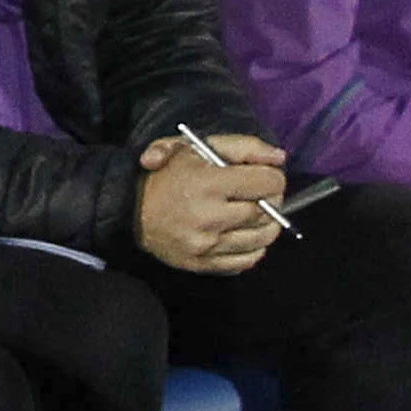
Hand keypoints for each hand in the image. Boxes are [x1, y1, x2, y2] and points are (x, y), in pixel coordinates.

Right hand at [135, 130, 286, 275]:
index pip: (266, 183)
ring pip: (261, 239)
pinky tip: (246, 235)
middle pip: (266, 212)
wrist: (131, 210)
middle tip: (263, 194)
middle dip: (273, 201)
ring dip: (268, 226)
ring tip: (258, 214)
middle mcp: (209, 216)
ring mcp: (207, 244)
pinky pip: (246, 261)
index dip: (274, 177)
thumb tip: (279, 158)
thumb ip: (242, 146)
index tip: (267, 176)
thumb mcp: (196, 146)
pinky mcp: (203, 264)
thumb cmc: (166, 174)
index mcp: (208, 182)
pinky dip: (255, 248)